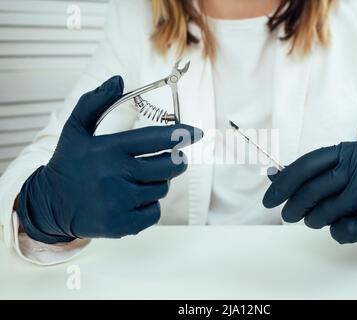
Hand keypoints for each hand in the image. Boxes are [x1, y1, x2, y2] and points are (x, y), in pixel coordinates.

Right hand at [17, 76, 202, 242]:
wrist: (51, 205)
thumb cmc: (70, 163)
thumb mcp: (76, 129)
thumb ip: (95, 102)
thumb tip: (118, 79)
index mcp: (109, 149)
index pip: (156, 139)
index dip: (181, 135)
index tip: (197, 133)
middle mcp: (116, 175)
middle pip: (169, 167)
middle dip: (176, 161)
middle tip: (172, 159)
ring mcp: (120, 202)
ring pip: (162, 189)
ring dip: (157, 183)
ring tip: (136, 181)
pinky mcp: (122, 225)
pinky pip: (155, 211)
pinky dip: (149, 205)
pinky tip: (131, 200)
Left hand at [263, 142, 356, 242]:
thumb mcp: (342, 169)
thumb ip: (310, 173)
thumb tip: (272, 176)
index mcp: (347, 151)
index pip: (305, 165)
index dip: (282, 185)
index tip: (268, 201)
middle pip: (312, 191)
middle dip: (293, 207)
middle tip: (287, 216)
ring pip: (325, 212)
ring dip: (315, 220)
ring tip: (319, 219)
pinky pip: (343, 230)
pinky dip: (337, 232)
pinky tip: (345, 224)